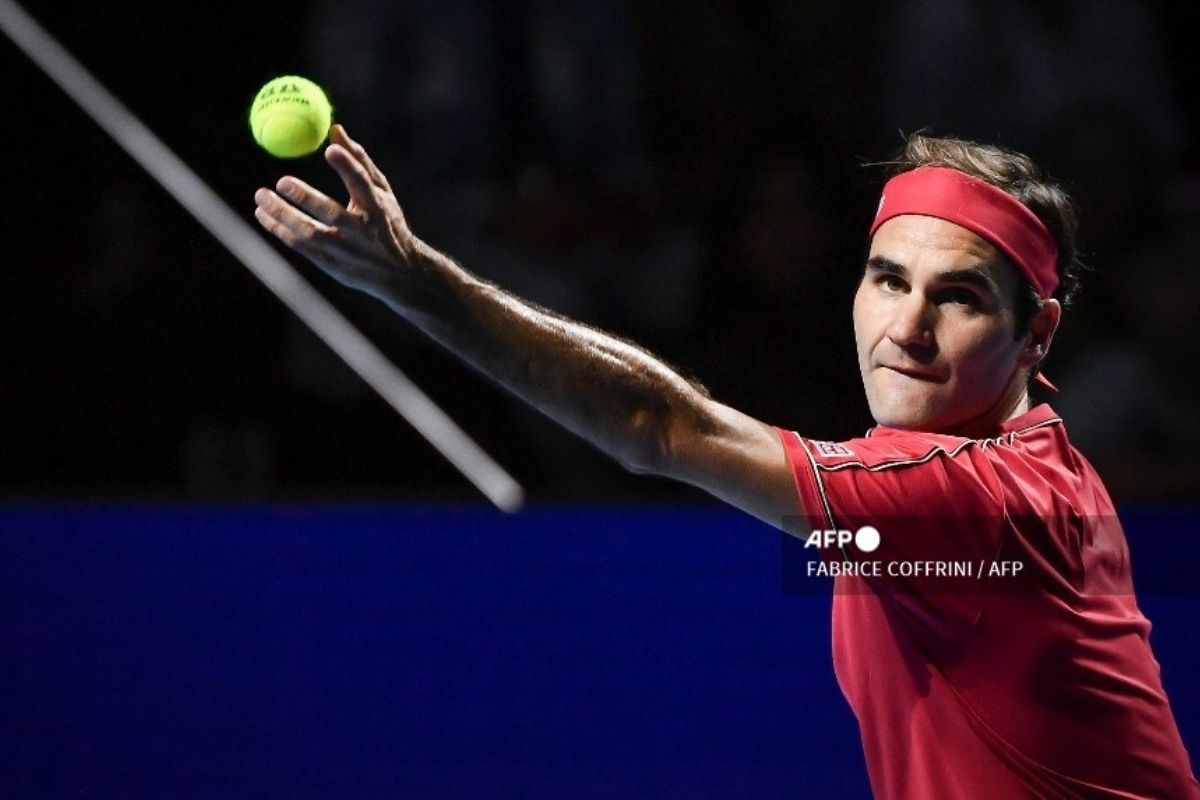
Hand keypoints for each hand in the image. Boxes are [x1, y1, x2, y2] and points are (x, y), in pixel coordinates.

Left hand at [253, 124, 417, 296]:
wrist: (398, 273)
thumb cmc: (387, 224)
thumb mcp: (382, 193)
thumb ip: (360, 162)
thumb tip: (335, 129)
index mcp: (378, 209)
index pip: (363, 185)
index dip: (348, 167)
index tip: (330, 150)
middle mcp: (362, 231)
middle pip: (332, 214)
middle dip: (307, 198)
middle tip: (282, 182)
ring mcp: (346, 250)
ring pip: (310, 233)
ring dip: (283, 215)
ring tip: (261, 196)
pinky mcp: (332, 265)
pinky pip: (301, 246)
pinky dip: (280, 230)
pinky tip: (263, 215)